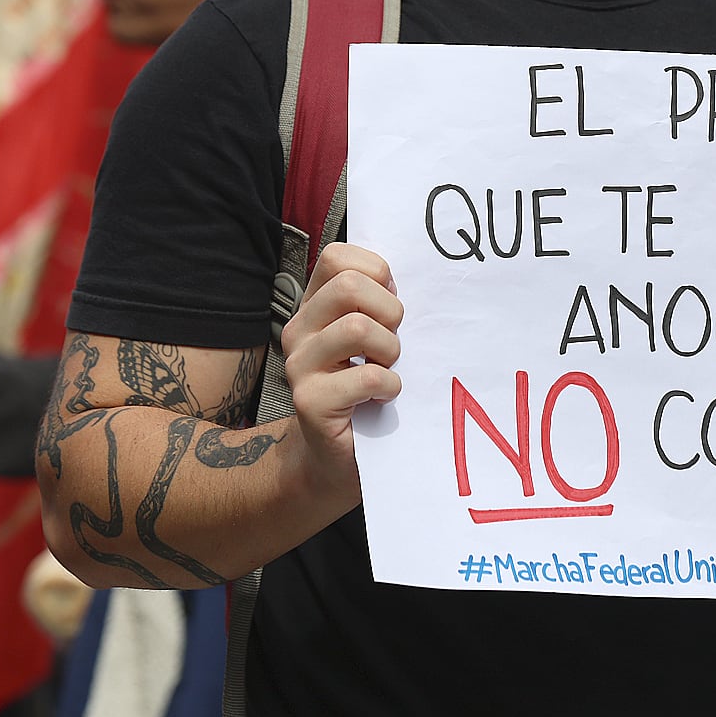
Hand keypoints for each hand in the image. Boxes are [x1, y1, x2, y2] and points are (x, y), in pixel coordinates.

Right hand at [280, 243, 402, 499]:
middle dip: (388, 310)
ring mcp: (299, 366)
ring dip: (390, 351)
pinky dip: (389, 387)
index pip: (337, 256)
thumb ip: (379, 304)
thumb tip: (416, 276)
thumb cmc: (366, 391)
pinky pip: (367, 377)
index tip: (391, 301)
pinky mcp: (310, 402)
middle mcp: (299, 330)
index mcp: (314, 306)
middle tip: (395, 341)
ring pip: (356, 328)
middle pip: (348, 286)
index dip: (375, 271)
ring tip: (388, 370)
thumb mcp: (373, 338)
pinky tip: (383, 398)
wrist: (336, 459)